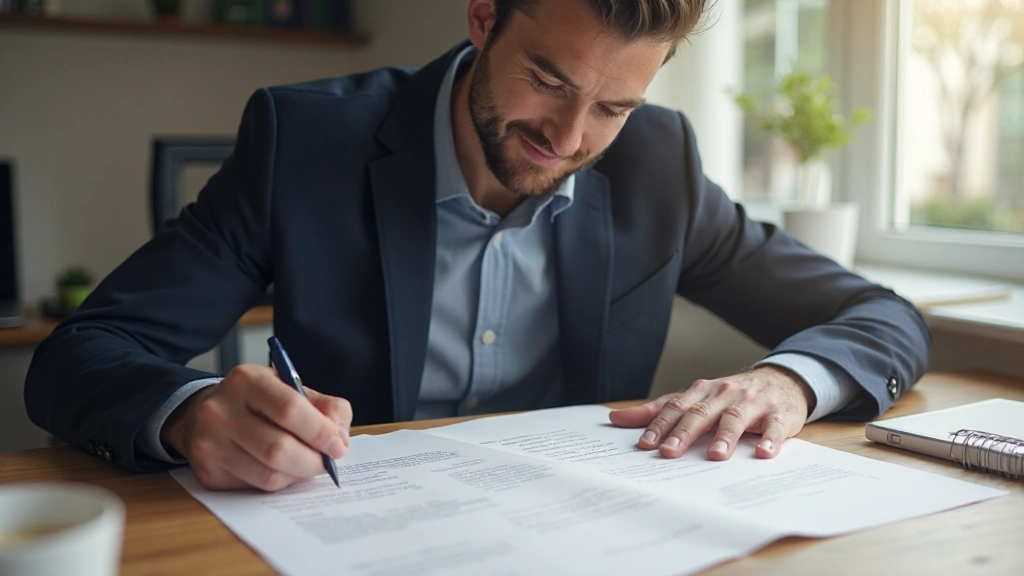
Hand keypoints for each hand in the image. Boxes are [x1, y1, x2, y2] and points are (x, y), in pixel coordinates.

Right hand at [161, 364, 352, 490]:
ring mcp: (209, 443)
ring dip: (298, 475)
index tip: (338, 445)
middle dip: (313, 461)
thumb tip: (341, 439)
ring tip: (307, 465)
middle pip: (278, 449)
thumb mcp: (293, 389)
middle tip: (328, 463)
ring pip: (269, 474)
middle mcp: (221, 410)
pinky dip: (280, 482)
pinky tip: (283, 470)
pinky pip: (256, 487)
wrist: (207, 414)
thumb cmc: (260, 402)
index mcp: (247, 380)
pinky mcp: (208, 472)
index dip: (320, 432)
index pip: (289, 409)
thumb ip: (326, 407)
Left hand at [608, 365, 814, 459]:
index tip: (645, 443)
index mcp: (702, 391)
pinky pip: (774, 427)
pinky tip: (763, 452)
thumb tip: (616, 418)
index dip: (660, 425)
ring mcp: (752, 404)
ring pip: (735, 418)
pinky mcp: (779, 415)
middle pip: (701, 413)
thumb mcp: (695, 399)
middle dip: (685, 432)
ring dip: (725, 437)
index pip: (676, 408)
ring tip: (716, 455)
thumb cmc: (730, 396)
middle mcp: (724, 395)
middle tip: (669, 451)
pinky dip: (769, 439)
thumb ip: (659, 410)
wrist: (781, 381)